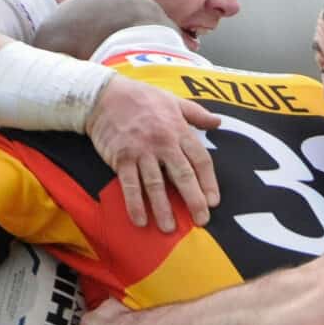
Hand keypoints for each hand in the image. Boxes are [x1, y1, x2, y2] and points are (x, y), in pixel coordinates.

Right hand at [86, 77, 220, 231]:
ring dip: (163, 208)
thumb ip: (197, 114)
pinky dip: (135, 204)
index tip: (214, 202)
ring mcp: (142, 151)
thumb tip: (218, 122)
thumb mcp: (173, 100)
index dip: (209, 182)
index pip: (200, 160)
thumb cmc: (142, 98)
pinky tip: (140, 221)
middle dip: (193, 200)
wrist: (105, 95)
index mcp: (179, 130)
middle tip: (201, 221)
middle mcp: (163, 143)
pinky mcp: (122, 158)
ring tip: (169, 229)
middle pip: (183, 175)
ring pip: (156, 184)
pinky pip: (130, 185)